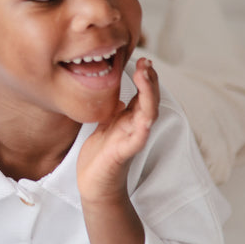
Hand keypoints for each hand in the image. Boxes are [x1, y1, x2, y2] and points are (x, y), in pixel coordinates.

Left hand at [77, 58, 159, 202]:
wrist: (94, 184)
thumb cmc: (99, 156)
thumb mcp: (104, 126)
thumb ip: (112, 111)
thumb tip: (116, 95)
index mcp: (128, 119)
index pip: (142, 94)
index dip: (145, 77)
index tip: (142, 59)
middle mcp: (134, 126)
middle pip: (149, 99)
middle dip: (150, 80)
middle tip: (146, 62)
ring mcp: (131, 139)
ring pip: (148, 114)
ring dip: (148, 94)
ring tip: (145, 76)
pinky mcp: (125, 153)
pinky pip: (138, 139)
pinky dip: (143, 127)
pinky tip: (144, 118)